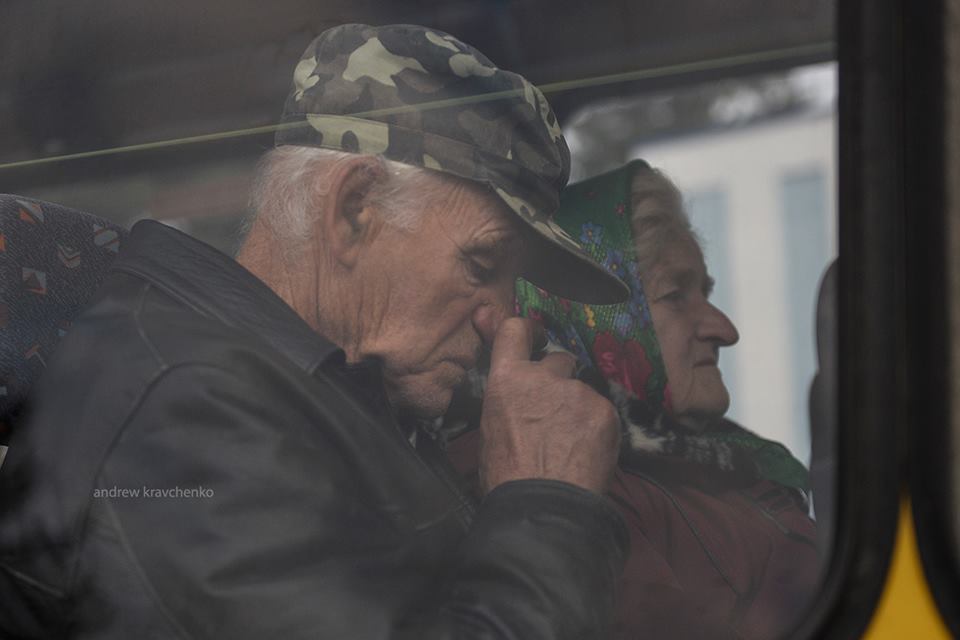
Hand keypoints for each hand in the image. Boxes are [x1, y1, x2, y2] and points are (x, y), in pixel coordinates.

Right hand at [479, 317, 620, 493]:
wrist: (543, 507)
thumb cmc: (505, 476)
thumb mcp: (491, 428)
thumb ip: (505, 396)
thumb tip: (510, 388)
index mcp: (507, 379)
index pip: (515, 330)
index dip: (526, 331)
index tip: (533, 338)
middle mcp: (543, 375)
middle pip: (558, 359)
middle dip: (557, 379)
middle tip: (555, 412)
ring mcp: (577, 391)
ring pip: (582, 390)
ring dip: (578, 407)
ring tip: (572, 442)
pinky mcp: (604, 410)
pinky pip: (601, 411)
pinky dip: (596, 427)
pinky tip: (588, 451)